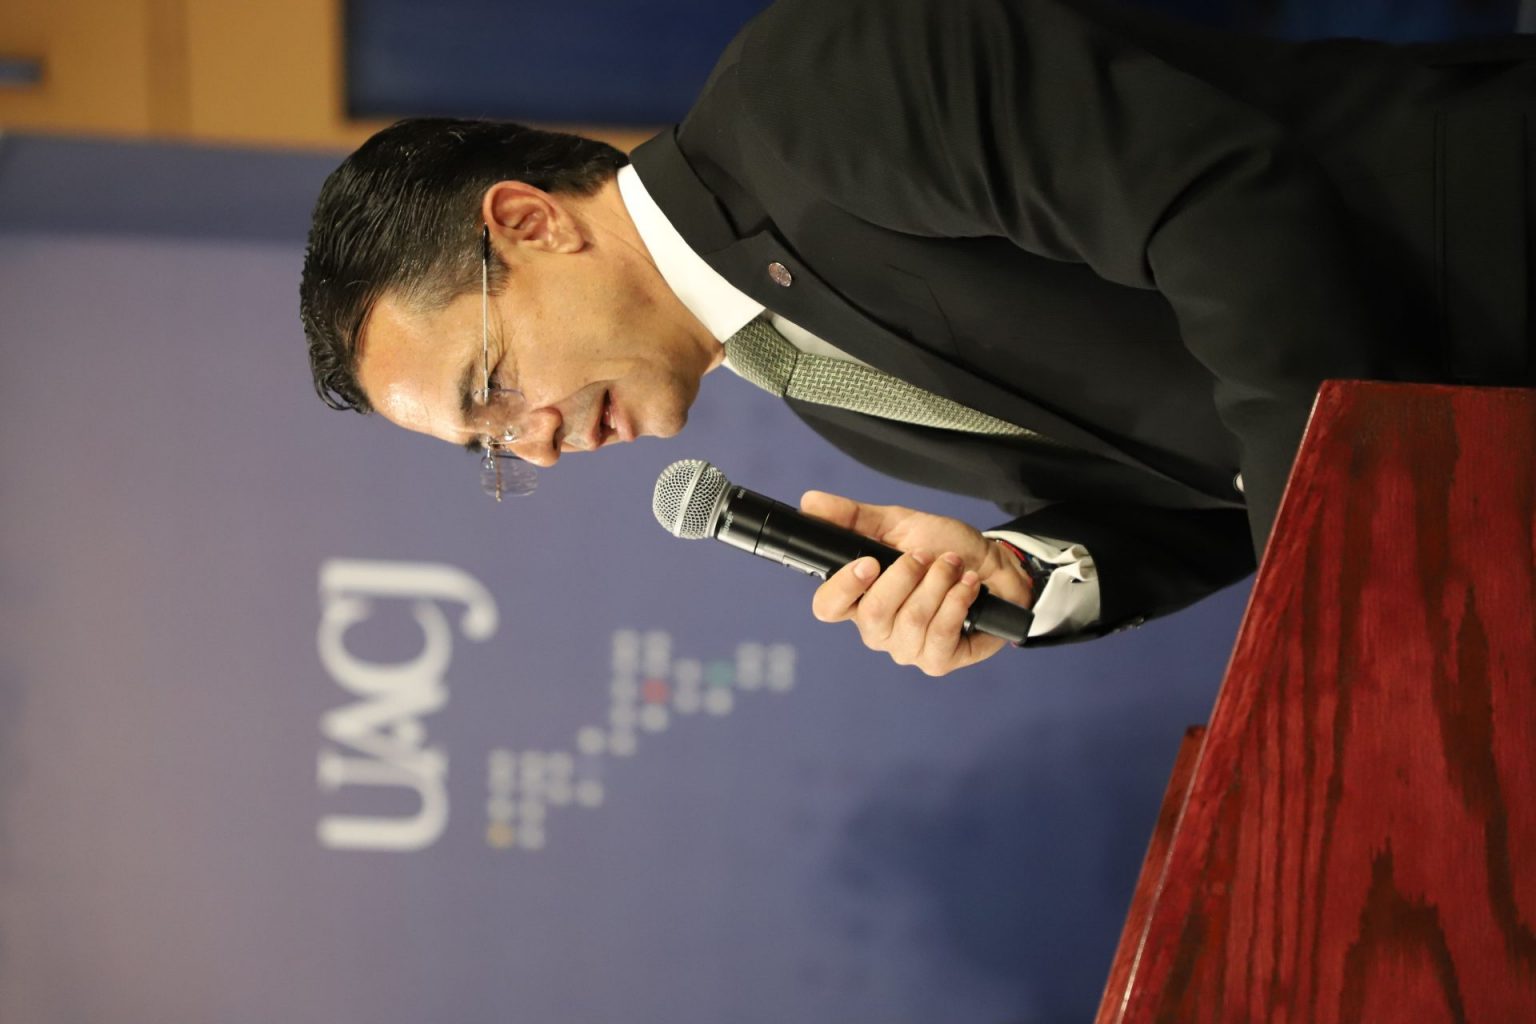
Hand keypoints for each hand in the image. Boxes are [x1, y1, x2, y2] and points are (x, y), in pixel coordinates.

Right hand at [801, 491, 1035, 675]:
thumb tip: (810, 502)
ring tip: (954, 566)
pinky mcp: (938, 660)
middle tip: (928, 555)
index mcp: (859, 598)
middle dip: (907, 575)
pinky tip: (968, 586)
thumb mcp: (899, 523)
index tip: (869, 562)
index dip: (843, 587)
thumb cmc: (943, 547)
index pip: (828, 607)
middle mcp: (877, 630)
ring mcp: (906, 649)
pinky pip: (941, 634)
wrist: (994, 565)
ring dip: (939, 583)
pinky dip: (958, 601)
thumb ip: (854, 517)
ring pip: (911, 622)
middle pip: (874, 614)